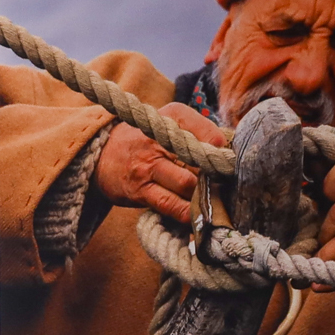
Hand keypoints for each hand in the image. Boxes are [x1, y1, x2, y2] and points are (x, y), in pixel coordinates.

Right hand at [92, 105, 226, 224]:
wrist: (102, 154)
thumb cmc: (146, 138)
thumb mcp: (170, 119)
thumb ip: (200, 128)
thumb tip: (229, 146)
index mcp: (172, 118)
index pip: (207, 132)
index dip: (223, 150)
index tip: (231, 161)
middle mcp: (159, 140)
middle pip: (199, 160)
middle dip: (217, 175)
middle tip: (228, 184)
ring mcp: (148, 167)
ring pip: (187, 183)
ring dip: (204, 193)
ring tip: (215, 199)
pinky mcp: (140, 191)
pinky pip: (169, 204)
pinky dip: (186, 212)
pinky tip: (196, 215)